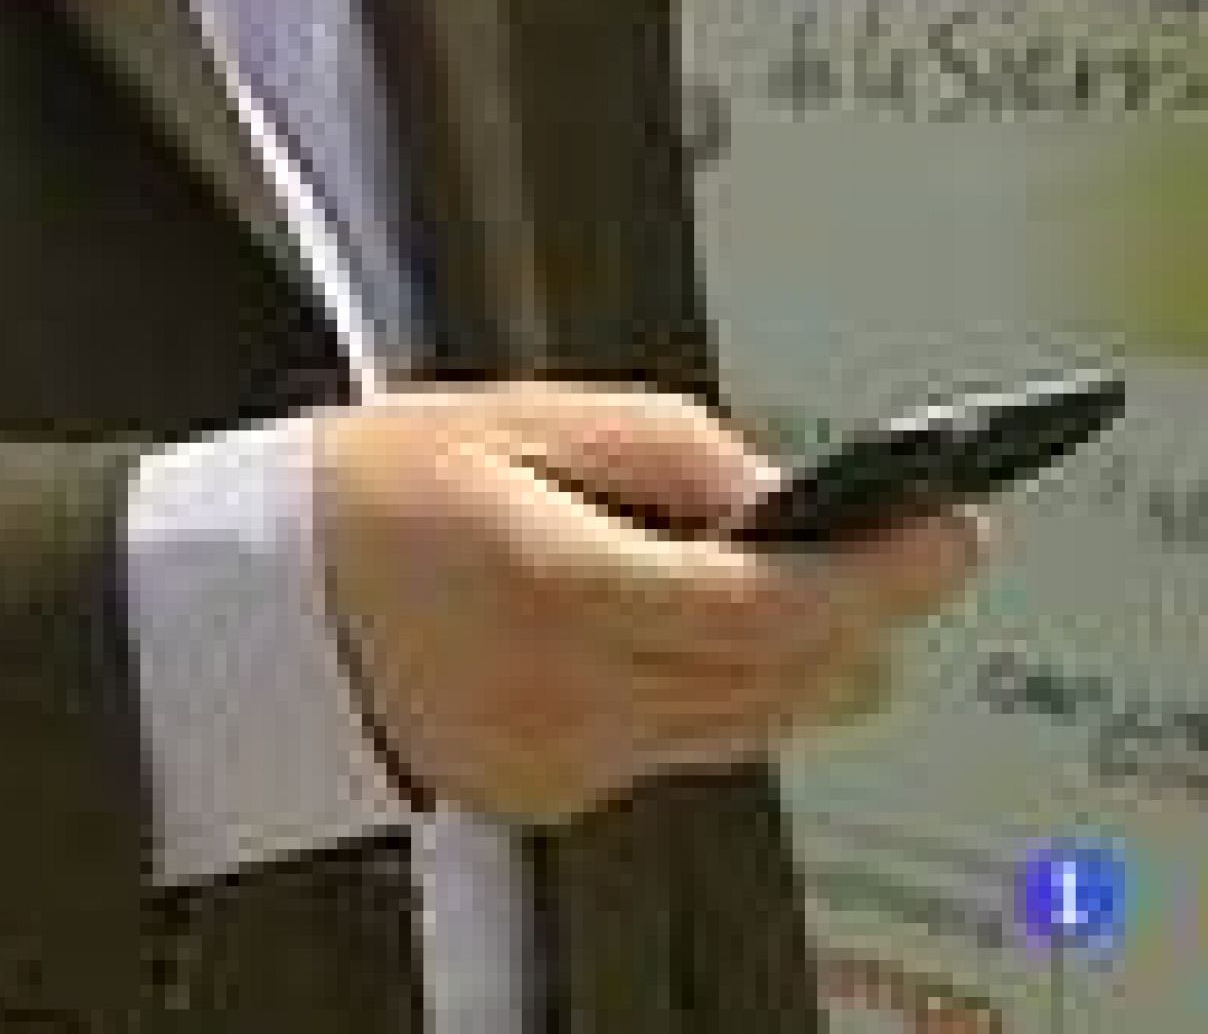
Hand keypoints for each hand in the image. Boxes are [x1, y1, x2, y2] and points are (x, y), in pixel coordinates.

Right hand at [314, 381, 987, 824]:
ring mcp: (549, 758)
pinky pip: (672, 749)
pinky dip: (707, 691)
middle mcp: (556, 693)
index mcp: (550, 585)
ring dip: (793, 658)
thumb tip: (777, 494)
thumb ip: (670, 448)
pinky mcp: (540, 792)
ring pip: (742, 728)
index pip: (766, 605)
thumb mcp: (519, 415)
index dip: (879, 574)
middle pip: (779, 683)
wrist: (258, 599)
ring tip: (787, 582)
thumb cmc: (372, 491)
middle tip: (896, 555)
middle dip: (860, 621)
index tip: (949, 536)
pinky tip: (677, 630)